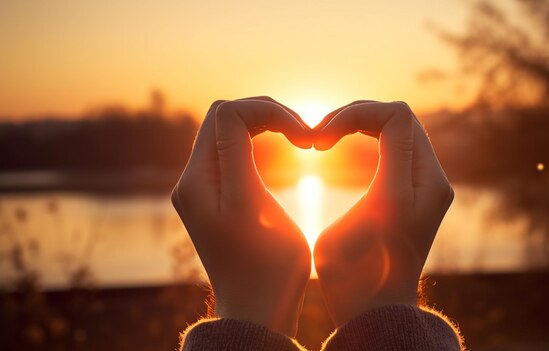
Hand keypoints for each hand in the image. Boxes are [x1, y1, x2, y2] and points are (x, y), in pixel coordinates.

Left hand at [171, 97, 311, 335]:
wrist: (257, 309)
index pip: (227, 114)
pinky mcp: (214, 197)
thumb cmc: (266, 267)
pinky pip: (232, 151)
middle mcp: (192, 180)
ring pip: (228, 131)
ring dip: (264, 125)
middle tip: (303, 132)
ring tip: (298, 137)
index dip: (268, 110)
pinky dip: (259, 141)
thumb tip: (233, 111)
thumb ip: (238, 155)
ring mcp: (202, 189)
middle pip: (224, 118)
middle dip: (266, 113)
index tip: (304, 134)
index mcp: (198, 181)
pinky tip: (282, 149)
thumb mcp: (253, 206)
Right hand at [313, 101, 453, 325]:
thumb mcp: (361, 217)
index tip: (320, 137)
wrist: (375, 309)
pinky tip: (342, 145)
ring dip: (361, 124)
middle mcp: (432, 181)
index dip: (353, 114)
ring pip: (399, 129)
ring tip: (327, 137)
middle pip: (399, 118)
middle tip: (320, 134)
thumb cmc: (355, 276)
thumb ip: (383, 162)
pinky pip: (397, 146)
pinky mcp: (418, 192)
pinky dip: (369, 137)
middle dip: (355, 115)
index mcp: (417, 186)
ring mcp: (428, 187)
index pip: (395, 115)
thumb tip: (390, 120)